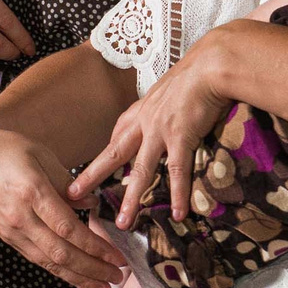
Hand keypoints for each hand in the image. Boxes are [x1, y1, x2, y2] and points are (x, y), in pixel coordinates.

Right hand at [0, 118, 124, 287]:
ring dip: (77, 277)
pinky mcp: (6, 236)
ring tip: (102, 287)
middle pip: (61, 253)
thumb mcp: (40, 154)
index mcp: (32, 193)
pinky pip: (35, 258)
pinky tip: (75, 277)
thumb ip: (67, 181)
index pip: (69, 228)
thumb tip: (92, 202)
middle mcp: (20, 217)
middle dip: (92, 269)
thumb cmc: (5, 148)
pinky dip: (58, 271)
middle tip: (117, 278)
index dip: (95, 247)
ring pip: (48, 262)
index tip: (117, 256)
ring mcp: (11, 230)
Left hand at [67, 39, 232, 225]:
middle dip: (93, 176)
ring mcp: (160, 130)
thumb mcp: (171, 87)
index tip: (96, 168)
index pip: (118, 134)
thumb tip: (173, 112)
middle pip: (114, 154)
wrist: (212, 64)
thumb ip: (166, 104)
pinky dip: (178, 194)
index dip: (106, 153)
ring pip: (140, 171)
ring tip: (124, 223)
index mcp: (142, 109)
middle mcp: (145, 121)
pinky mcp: (181, 136)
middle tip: (75, 195)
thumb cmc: (198, 72)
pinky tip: (179, 213)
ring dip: (133, 199)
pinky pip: (177, 171)